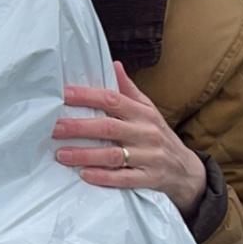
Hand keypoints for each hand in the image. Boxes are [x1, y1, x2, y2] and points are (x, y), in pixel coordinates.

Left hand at [53, 61, 206, 218]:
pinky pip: (124, 179)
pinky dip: (104, 177)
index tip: (63, 94)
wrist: (188, 171)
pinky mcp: (150, 179)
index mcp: (143, 113)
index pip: (112, 100)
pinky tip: (84, 175)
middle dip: (79, 127)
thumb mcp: (149, 110)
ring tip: (61, 154)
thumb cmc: (159, 136)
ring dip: (85, 155)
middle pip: (109, 127)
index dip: (87, 96)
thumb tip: (113, 64)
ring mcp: (149, 157)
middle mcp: (146, 133)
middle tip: (54, 128)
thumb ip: (129, 90)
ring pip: (113, 155)